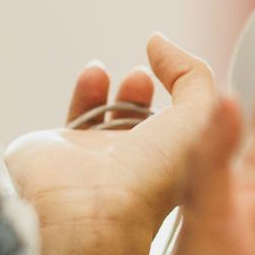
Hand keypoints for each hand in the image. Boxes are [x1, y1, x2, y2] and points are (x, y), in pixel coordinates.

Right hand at [9, 35, 222, 254]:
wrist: (87, 212)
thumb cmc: (151, 176)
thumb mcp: (198, 116)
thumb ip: (192, 74)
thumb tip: (159, 42)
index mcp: (171, 172)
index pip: (181, 135)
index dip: (184, 105)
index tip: (178, 80)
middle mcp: (132, 169)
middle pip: (141, 126)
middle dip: (145, 96)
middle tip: (143, 78)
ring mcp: (93, 161)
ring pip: (106, 119)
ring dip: (118, 92)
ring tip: (128, 77)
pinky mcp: (57, 151)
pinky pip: (73, 114)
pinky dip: (87, 90)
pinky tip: (95, 74)